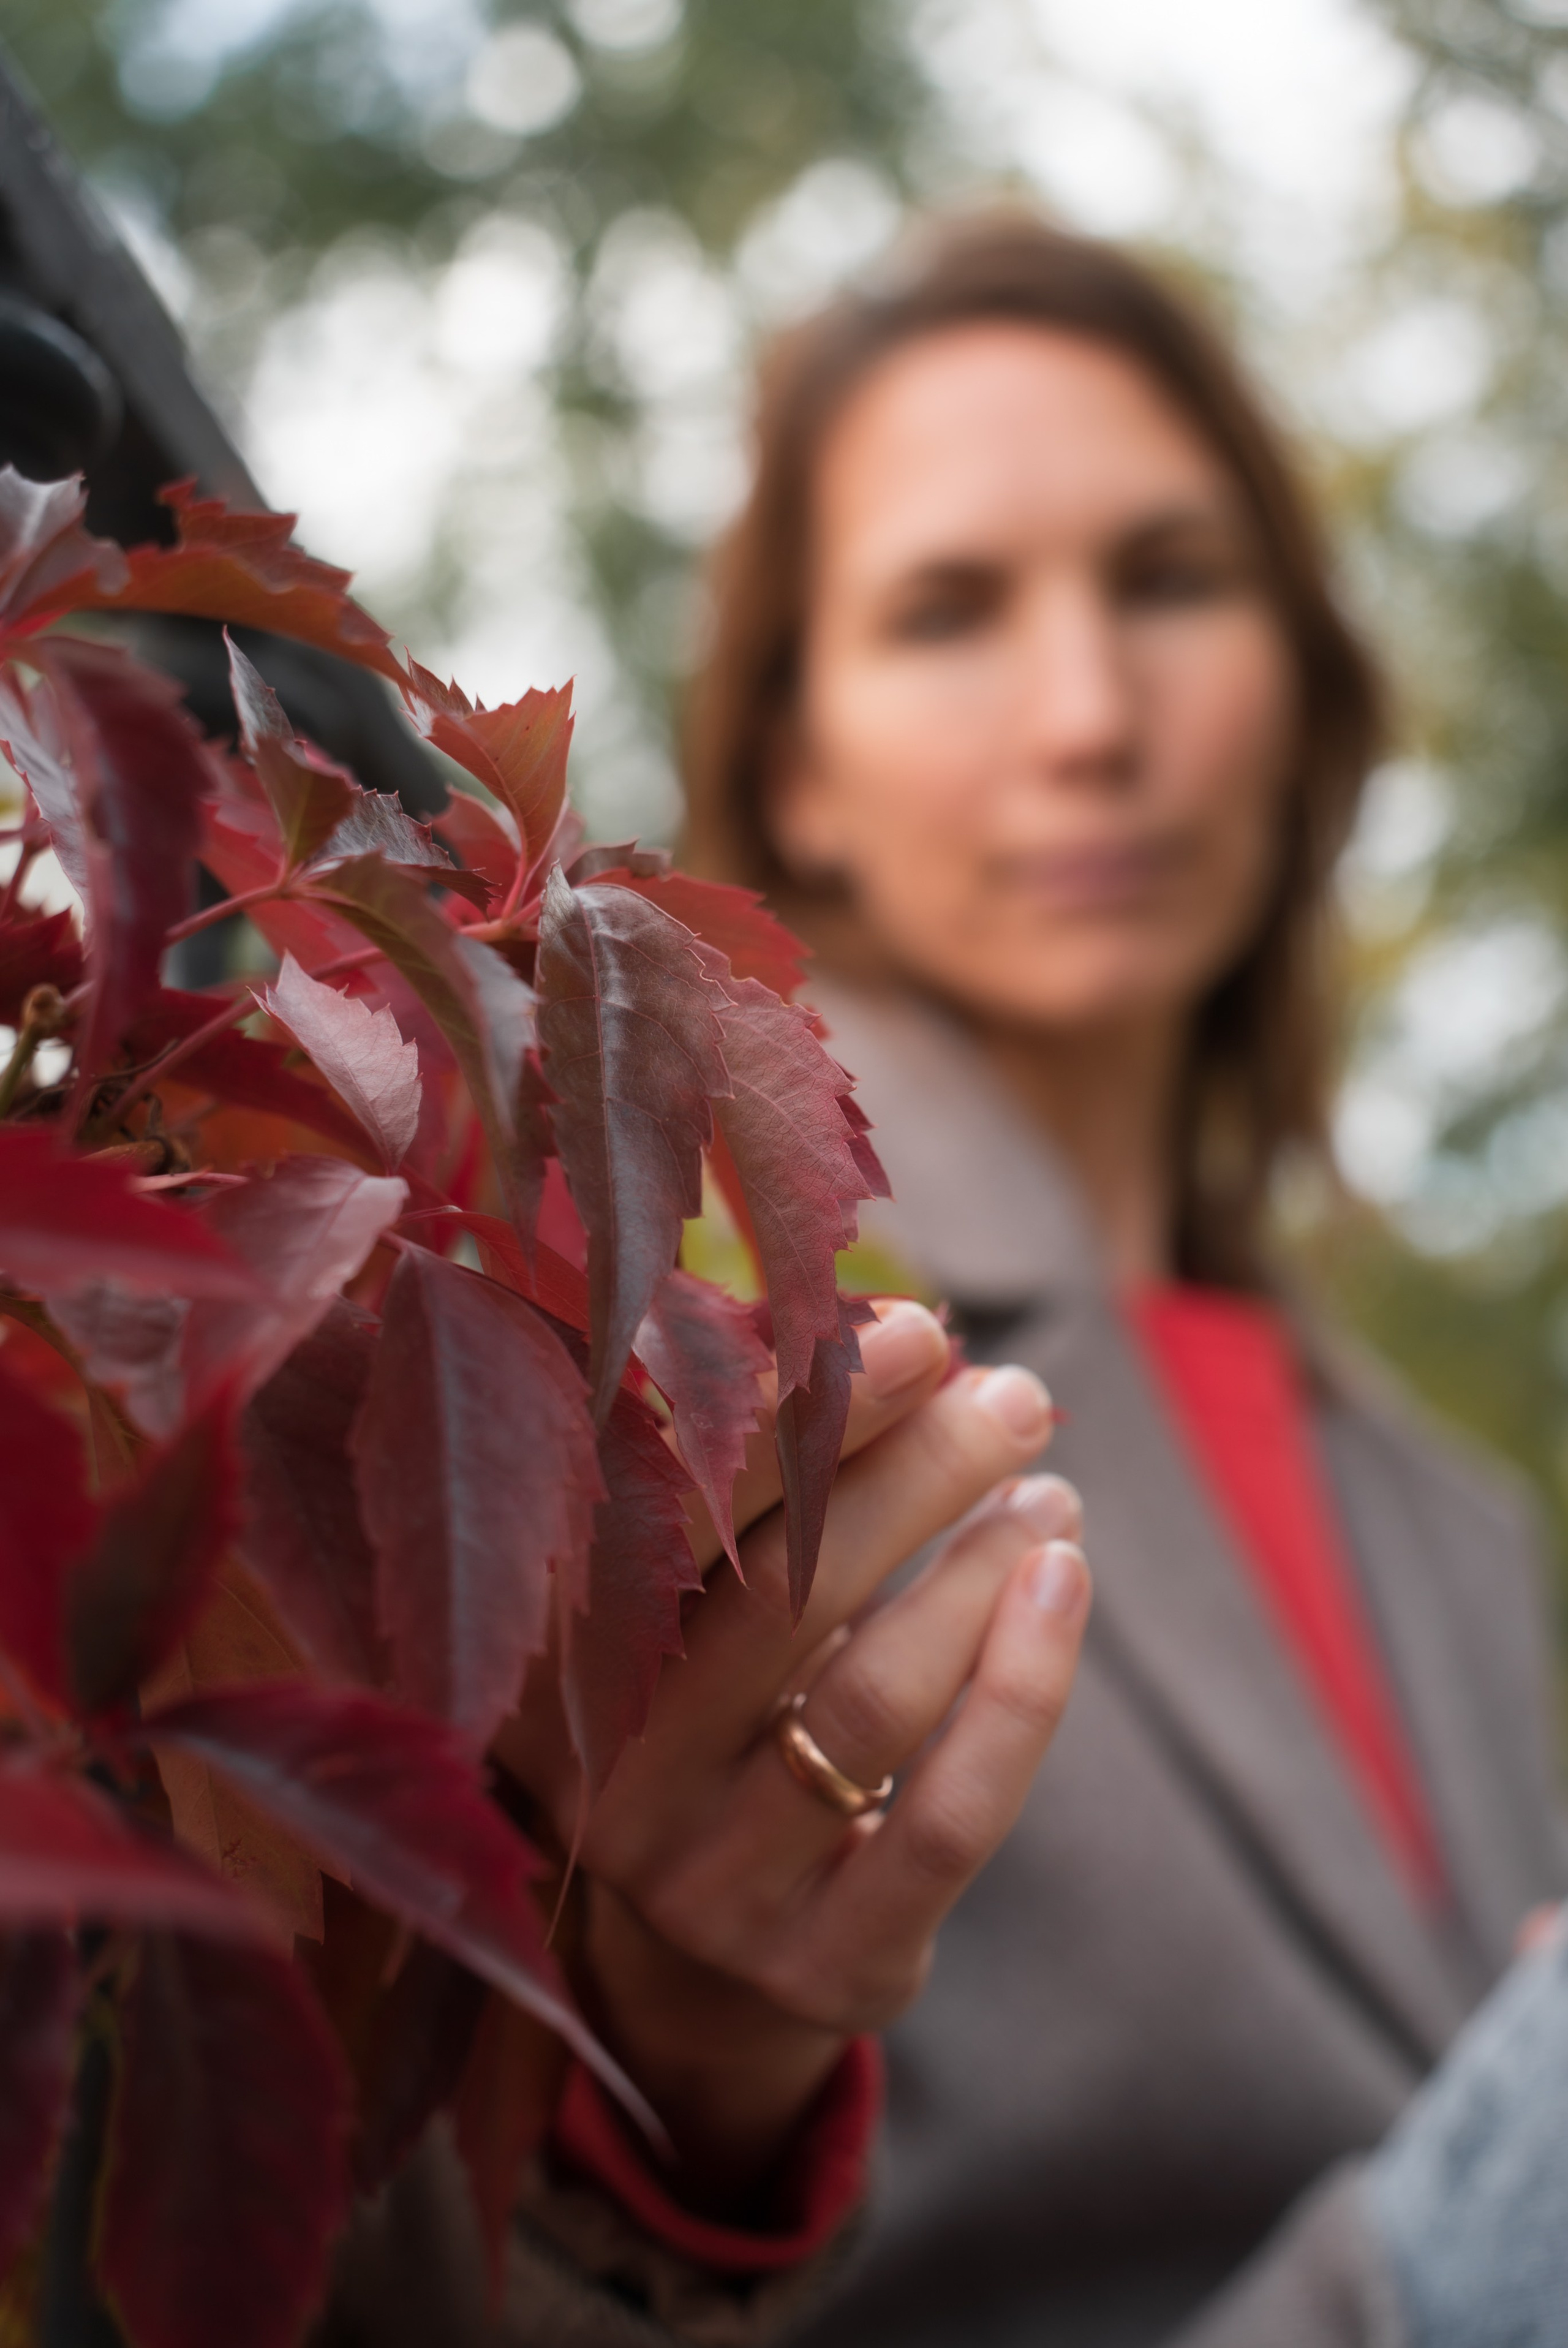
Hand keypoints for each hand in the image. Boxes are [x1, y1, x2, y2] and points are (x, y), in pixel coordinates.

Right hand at [500, 1303, 1089, 2213]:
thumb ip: (757, 1496)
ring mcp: (712, 1885)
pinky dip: (1022, 1689)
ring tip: (1049, 1494)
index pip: (684, 1512)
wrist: (691, 1975)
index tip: (915, 1330)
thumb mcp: (696, 1617)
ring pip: (869, 1703)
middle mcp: (617, 1777)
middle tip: (1013, 1395)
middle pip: (782, 1597)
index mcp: (570, 1660)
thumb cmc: (712, 1728)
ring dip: (980, 1575)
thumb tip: (902, 1335)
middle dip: (914, 1476)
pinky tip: (1062, 1587)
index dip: (802, 1414)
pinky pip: (946, 1818)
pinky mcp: (822, 1963)